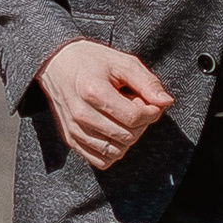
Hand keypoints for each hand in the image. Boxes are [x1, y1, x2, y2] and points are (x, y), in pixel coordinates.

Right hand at [37, 38, 175, 168]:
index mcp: (94, 92)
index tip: (151, 102)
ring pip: (115, 152)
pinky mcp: (70, 140)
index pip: (134, 117)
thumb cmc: (92, 61)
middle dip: (141, 124)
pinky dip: (113, 150)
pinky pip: (100, 161)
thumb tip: (166, 102)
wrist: (56, 64)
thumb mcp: (122, 62)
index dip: (151, 112)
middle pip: (127, 136)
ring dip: (128, 138)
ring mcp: (74, 130)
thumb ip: (147, 82)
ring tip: (123, 117)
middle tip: (136, 106)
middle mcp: (81, 115)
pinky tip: (114, 130)